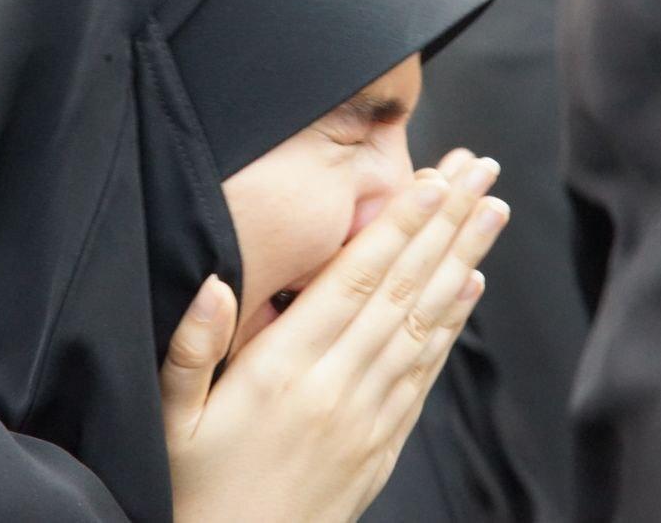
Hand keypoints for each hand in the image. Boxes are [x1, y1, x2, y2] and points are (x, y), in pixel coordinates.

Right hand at [159, 151, 508, 521]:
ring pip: (424, 324)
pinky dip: (452, 326)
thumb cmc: (193, 490)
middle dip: (445, 223)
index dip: (396, 227)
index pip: (353, 283)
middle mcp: (336, 388)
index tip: (432, 181)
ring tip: (490, 210)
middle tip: (479, 170)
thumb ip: (189, 350)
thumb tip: (213, 283)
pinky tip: (470, 286)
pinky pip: (425, 374)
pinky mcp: (382, 445)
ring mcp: (367, 418)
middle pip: (402, 289)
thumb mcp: (170, 421)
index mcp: (283, 372)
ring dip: (462, 260)